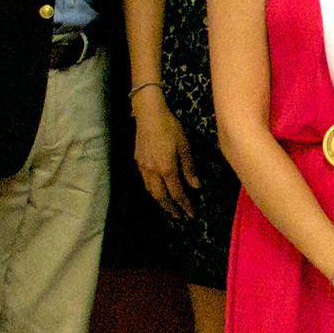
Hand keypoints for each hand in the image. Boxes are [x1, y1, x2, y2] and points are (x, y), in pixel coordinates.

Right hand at [131, 90, 198, 218]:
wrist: (148, 115)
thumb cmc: (170, 127)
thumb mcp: (185, 146)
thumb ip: (189, 168)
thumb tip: (195, 187)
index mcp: (166, 168)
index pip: (176, 193)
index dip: (184, 206)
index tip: (190, 215)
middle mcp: (152, 171)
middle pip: (161, 197)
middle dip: (171, 209)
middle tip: (179, 217)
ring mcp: (143, 167)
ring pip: (151, 191)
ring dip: (160, 202)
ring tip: (169, 208)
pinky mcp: (137, 161)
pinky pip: (145, 182)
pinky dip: (153, 191)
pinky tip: (157, 191)